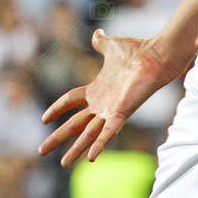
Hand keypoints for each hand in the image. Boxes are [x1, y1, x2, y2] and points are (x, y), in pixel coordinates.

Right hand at [38, 30, 182, 167]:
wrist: (156, 55)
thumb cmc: (137, 51)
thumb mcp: (112, 47)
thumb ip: (101, 43)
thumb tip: (97, 33)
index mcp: (97, 89)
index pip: (70, 101)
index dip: (57, 108)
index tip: (44, 119)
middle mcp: (102, 104)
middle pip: (74, 124)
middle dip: (57, 137)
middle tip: (41, 150)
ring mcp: (111, 110)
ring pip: (88, 134)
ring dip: (76, 149)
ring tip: (62, 164)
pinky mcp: (122, 113)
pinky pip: (109, 132)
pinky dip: (100, 144)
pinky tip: (91, 158)